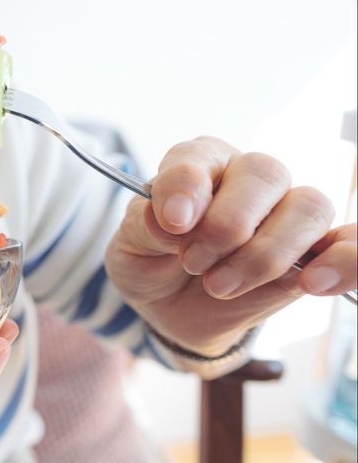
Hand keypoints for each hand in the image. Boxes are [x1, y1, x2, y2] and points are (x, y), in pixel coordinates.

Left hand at [105, 136, 356, 354]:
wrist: (170, 310)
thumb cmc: (150, 264)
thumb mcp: (130, 248)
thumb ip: (146, 226)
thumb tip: (169, 218)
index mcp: (199, 164)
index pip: (200, 156)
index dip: (187, 186)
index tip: (173, 223)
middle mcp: (249, 179)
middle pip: (265, 173)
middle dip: (227, 226)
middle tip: (193, 262)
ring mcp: (287, 213)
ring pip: (308, 206)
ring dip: (265, 253)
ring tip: (220, 285)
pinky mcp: (314, 252)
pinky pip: (350, 243)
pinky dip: (345, 260)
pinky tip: (314, 283)